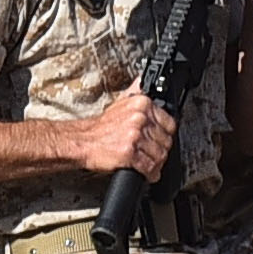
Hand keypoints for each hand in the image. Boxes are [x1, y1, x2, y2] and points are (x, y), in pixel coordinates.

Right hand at [62, 92, 177, 180]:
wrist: (82, 141)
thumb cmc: (100, 127)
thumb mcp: (119, 102)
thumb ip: (135, 92)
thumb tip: (142, 80)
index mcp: (141, 104)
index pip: (170, 123)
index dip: (165, 135)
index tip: (160, 140)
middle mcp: (139, 119)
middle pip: (166, 141)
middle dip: (160, 151)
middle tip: (152, 154)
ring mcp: (134, 136)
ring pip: (159, 155)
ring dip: (156, 164)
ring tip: (148, 164)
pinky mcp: (129, 154)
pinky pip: (149, 167)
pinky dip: (149, 173)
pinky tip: (146, 172)